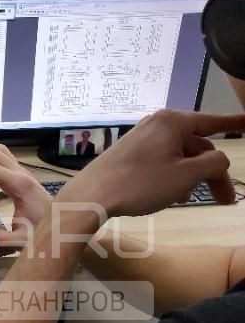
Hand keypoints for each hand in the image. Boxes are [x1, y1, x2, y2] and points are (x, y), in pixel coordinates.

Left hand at [56, 109, 244, 217]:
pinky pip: (160, 162)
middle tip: (226, 200)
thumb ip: (213, 164)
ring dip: (190, 178)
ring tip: (187, 199)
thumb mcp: (186, 176)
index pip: (214, 121)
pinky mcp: (129, 154)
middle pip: (196, 146)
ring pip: (178, 156)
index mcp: (173, 122)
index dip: (235, 125)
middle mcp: (157, 124)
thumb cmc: (141, 183)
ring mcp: (140, 138)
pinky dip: (170, 177)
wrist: (92, 195)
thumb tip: (219, 158)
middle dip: (212, 172)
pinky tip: (168, 196)